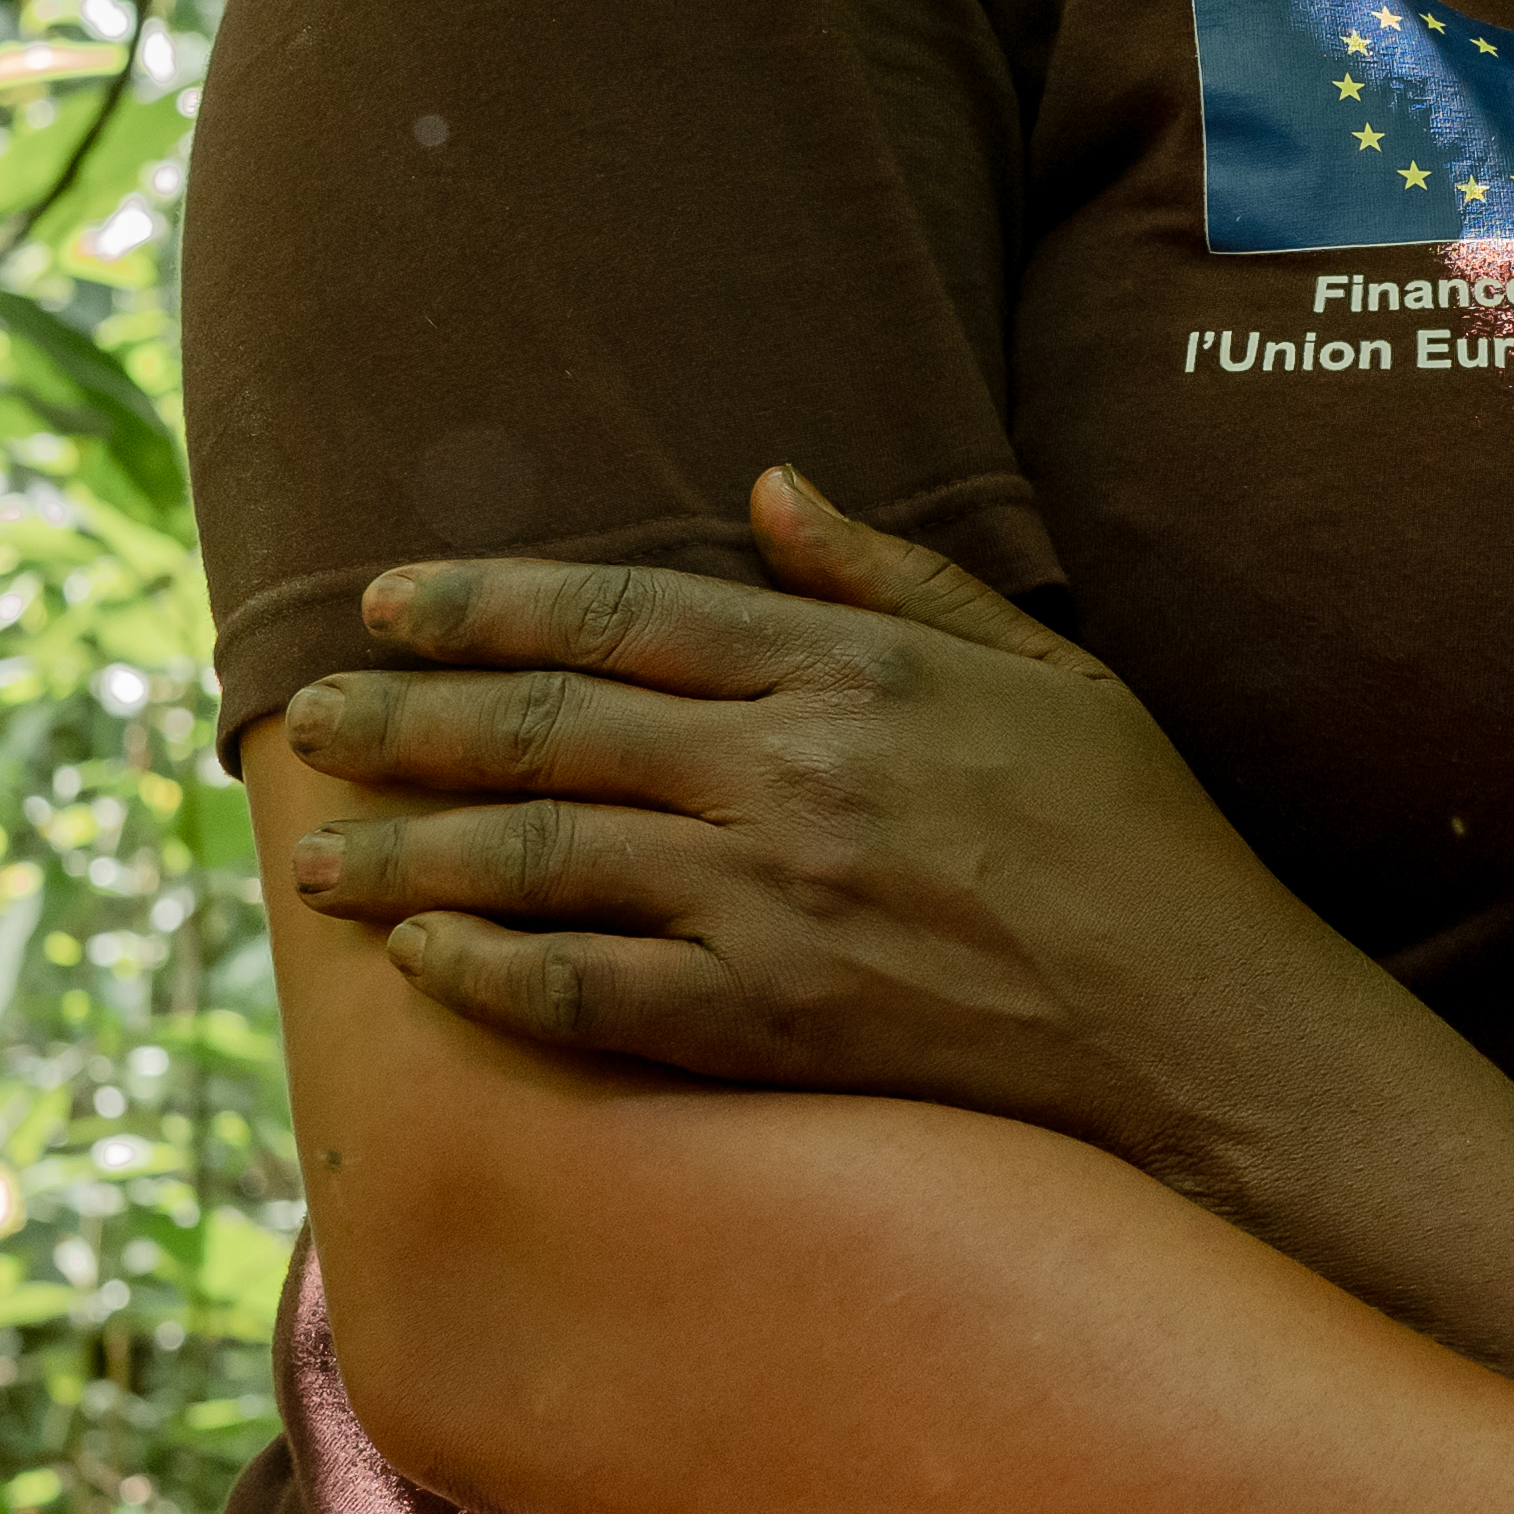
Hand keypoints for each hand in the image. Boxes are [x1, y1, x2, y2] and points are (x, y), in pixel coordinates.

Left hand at [269, 473, 1376, 1200]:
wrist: (1204, 1029)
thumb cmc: (1139, 844)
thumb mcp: (1042, 668)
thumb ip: (894, 579)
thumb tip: (768, 484)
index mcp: (852, 673)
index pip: (622, 614)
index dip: (485, 603)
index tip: (386, 604)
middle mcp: (793, 776)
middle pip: (552, 728)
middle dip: (409, 723)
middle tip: (309, 725)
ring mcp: (775, 904)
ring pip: (544, 857)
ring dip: (412, 854)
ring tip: (316, 863)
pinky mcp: (775, 1026)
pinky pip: (592, 992)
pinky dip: (491, 974)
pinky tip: (421, 963)